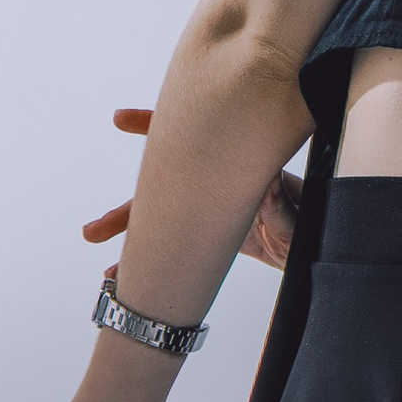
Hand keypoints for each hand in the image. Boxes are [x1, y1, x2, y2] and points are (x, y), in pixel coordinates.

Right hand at [82, 108, 302, 271]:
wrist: (311, 248)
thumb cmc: (309, 223)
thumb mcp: (299, 216)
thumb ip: (282, 206)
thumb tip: (267, 185)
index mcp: (229, 167)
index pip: (189, 137)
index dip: (155, 126)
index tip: (120, 120)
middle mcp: (211, 186)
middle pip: (160, 191)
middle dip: (126, 211)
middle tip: (90, 232)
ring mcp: (206, 213)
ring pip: (158, 223)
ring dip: (129, 242)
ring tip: (105, 271)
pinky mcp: (209, 239)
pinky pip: (173, 250)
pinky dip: (149, 265)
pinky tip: (124, 281)